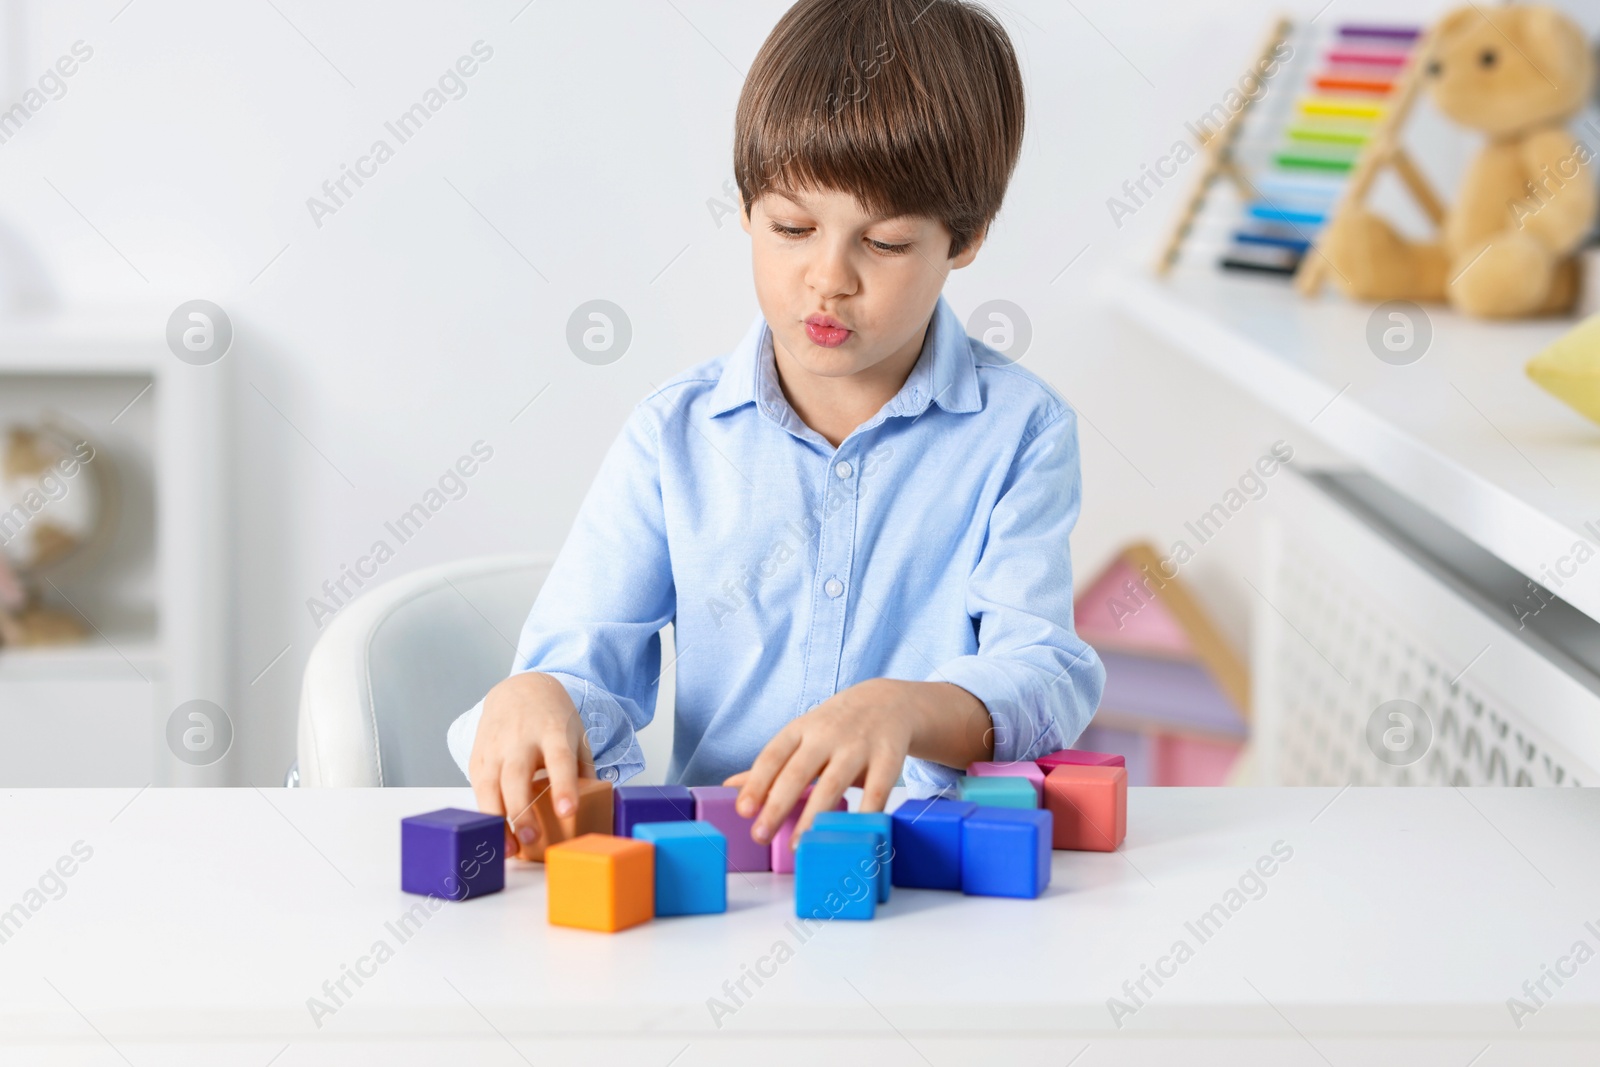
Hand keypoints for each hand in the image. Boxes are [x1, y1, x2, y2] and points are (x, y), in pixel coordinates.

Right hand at [468, 671, 594, 859]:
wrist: (518, 690)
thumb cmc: (552, 718)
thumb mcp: (576, 734)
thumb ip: (583, 768)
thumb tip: (594, 805)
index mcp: (551, 731)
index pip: (558, 760)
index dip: (563, 786)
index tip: (568, 812)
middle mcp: (520, 739)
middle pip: (517, 776)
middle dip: (522, 810)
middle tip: (532, 840)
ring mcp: (495, 748)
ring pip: (490, 786)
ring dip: (497, 820)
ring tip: (508, 850)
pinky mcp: (478, 758)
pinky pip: (478, 789)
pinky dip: (485, 814)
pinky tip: (494, 835)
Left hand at [722, 678, 991, 848]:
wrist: (890, 702)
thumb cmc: (836, 726)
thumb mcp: (802, 737)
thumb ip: (772, 765)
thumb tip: (729, 787)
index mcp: (801, 729)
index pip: (773, 755)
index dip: (756, 783)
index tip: (743, 810)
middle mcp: (827, 735)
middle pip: (798, 771)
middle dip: (777, 805)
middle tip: (760, 835)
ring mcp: (859, 745)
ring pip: (834, 783)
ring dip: (814, 816)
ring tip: (799, 845)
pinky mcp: (889, 756)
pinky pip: (877, 789)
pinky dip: (866, 813)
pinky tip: (853, 834)